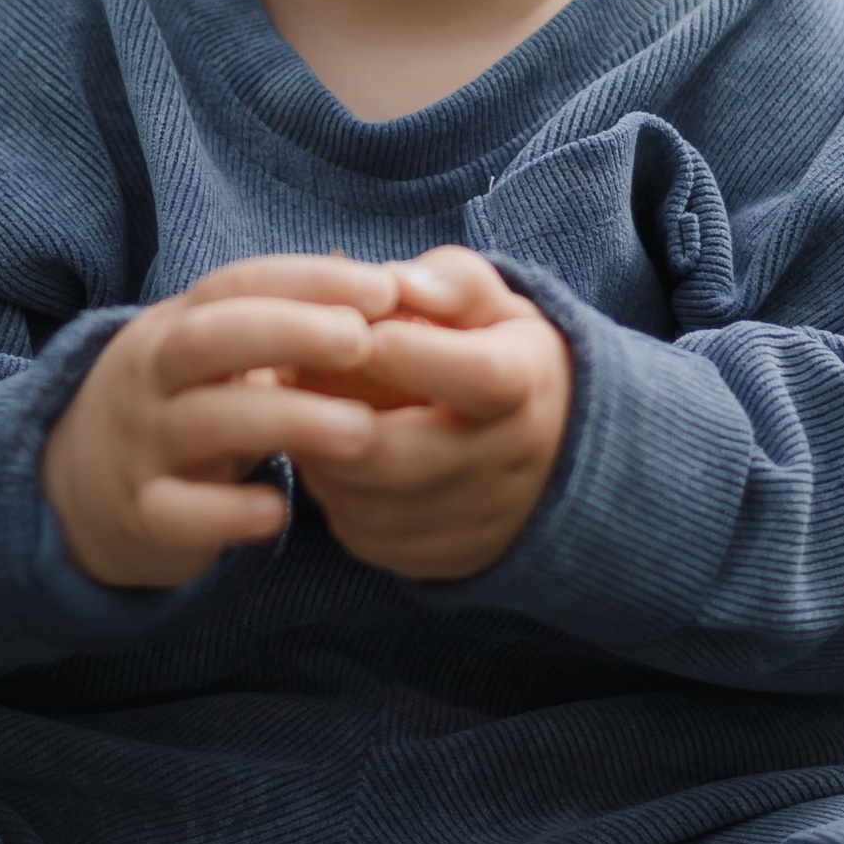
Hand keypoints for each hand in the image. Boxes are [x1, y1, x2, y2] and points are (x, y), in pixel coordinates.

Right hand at [41, 256, 398, 589]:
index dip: (308, 281)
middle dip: (289, 332)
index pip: (237, 284)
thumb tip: (394, 289)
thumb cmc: (184, 406)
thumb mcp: (216, 358)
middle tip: (364, 342)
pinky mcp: (141, 515)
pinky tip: (279, 512)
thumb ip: (285, 327)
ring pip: (203, 424)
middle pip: (210, 339)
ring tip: (361, 431)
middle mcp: (152, 376)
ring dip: (284, 421)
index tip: (384, 289)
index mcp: (177, 325)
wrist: (75, 490)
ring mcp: (141, 445)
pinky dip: (227, 512)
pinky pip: (176, 512)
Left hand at [297, 247, 571, 586]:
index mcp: (527, 386)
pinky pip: (362, 534)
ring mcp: (473, 523)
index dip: (413, 356)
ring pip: (369, 501)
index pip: (477, 377)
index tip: (359, 333)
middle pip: (406, 455)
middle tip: (288, 379)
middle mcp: (509, 465)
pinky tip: (329, 456)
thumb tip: (387, 282)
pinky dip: (332, 494)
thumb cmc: (502, 355)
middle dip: (334, 417)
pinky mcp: (439, 561)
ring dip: (320, 456)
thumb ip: (442, 282)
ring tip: (301, 412)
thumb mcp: (491, 303)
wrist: (554, 450)